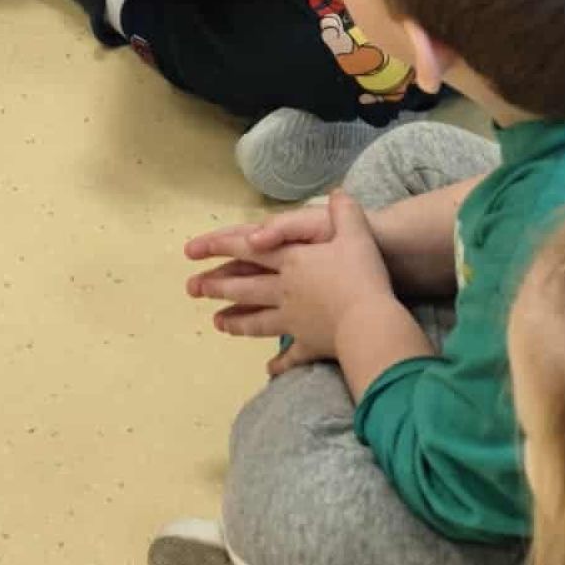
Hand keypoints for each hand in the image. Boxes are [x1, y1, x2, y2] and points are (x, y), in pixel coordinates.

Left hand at [186, 193, 394, 372]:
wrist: (372, 324)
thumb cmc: (362, 275)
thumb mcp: (355, 232)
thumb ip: (344, 211)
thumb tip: (338, 194)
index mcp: (291, 260)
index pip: (247, 249)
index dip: (219, 246)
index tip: (192, 251)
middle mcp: (285, 290)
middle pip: (244, 287)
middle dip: (216, 287)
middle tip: (193, 289)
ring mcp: (294, 320)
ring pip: (257, 320)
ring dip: (236, 321)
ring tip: (217, 323)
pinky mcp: (310, 345)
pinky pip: (291, 356)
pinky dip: (279, 364)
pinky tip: (269, 370)